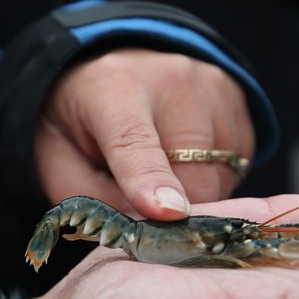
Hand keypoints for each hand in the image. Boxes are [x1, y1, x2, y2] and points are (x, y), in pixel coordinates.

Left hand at [35, 48, 254, 219]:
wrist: (108, 70)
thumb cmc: (80, 123)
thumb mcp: (59, 160)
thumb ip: (93, 198)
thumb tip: (145, 228)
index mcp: (113, 88)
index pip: (134, 141)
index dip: (151, 181)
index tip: (168, 214)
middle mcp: (171, 78)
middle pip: (192, 171)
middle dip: (174, 210)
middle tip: (147, 209)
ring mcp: (212, 85)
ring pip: (221, 176)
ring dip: (196, 194)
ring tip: (162, 173)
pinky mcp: (239, 98)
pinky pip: (239, 165)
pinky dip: (215, 177)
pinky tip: (186, 160)